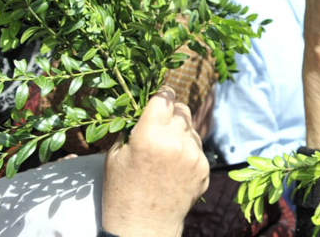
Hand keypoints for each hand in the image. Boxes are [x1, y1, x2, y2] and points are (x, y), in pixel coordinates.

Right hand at [102, 88, 208, 236]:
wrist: (143, 227)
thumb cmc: (122, 191)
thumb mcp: (115, 156)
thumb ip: (132, 127)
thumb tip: (146, 107)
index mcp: (150, 134)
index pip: (164, 97)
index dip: (161, 95)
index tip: (160, 98)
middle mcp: (175, 141)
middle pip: (182, 110)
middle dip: (172, 115)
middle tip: (161, 128)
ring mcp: (193, 155)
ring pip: (191, 129)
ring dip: (181, 134)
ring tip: (165, 153)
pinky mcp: (204, 168)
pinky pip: (198, 149)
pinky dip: (188, 153)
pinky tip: (174, 168)